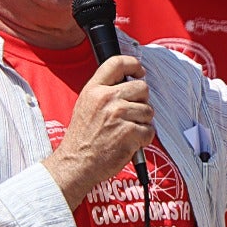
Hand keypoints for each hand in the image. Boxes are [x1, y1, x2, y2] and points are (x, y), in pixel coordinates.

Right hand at [43, 55, 154, 205]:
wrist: (76, 163)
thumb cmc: (82, 138)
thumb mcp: (86, 105)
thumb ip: (105, 91)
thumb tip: (130, 81)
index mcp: (94, 90)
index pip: (117, 63)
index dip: (133, 65)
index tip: (140, 72)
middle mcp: (106, 99)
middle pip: (142, 87)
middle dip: (141, 101)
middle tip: (130, 114)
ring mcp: (119, 115)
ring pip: (148, 110)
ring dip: (142, 122)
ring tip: (125, 131)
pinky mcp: (130, 132)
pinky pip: (150, 130)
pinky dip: (143, 138)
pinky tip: (129, 142)